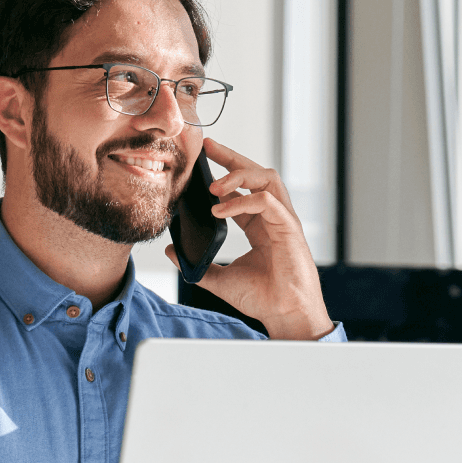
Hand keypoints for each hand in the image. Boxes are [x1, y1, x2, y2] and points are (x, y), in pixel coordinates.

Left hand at [166, 139, 334, 339]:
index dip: (223, 173)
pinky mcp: (289, 226)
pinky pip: (266, 200)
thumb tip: (172, 251)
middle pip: (256, 174)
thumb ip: (198, 265)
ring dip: (238, 174)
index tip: (201, 160)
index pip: (242, 189)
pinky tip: (219, 209)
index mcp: (260, 226)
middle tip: (207, 147)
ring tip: (213, 184)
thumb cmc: (263, 298)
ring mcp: (283, 220)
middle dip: (232, 157)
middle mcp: (273, 217)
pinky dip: (242, 200)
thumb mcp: (221, 279)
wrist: (284, 314)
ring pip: (266, 178)